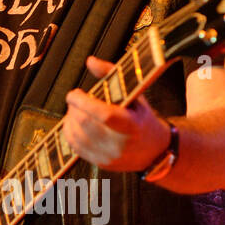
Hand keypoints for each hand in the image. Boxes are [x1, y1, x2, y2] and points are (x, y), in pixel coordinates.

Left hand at [63, 55, 170, 171]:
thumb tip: (90, 61)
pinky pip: (76, 148)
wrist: (155, 150)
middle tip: (74, 101)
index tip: (74, 93)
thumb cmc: (142, 118)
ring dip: (69, 121)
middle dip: (74, 109)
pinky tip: (74, 124)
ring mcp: (110, 156)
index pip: (103, 115)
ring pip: (77, 137)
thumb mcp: (135, 95)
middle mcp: (120, 144)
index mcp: (131, 125)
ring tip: (75, 111)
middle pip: (86, 125)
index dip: (83, 103)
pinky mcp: (101, 164)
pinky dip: (70, 134)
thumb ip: (112, 75)